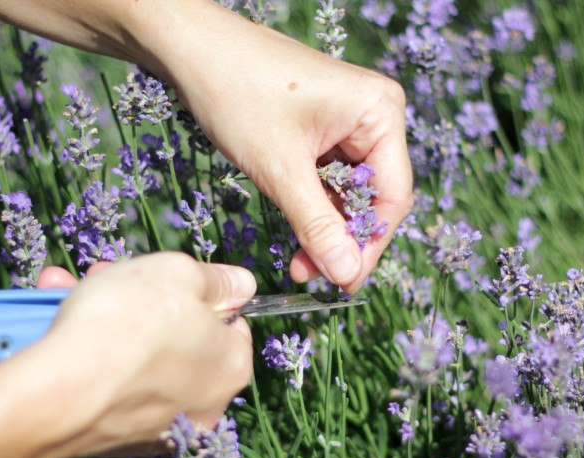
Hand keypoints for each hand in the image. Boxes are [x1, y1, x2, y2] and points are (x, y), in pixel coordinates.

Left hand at [0, 0, 412, 291]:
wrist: (191, 49)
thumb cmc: (237, 92)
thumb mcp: (280, 170)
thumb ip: (318, 225)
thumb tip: (347, 274)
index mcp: (380, 113)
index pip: (392, 197)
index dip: (370, 245)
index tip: (343, 283)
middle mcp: (375, 115)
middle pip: (375, 198)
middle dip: (345, 240)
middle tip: (314, 276)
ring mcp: (350, 121)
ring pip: (351, 194)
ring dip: (327, 230)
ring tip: (298, 263)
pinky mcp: (325, 129)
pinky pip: (331, 180)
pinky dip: (315, 209)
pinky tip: (298, 236)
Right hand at [25, 253, 255, 457]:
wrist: (58, 395)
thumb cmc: (126, 325)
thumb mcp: (177, 273)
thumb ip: (214, 279)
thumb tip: (241, 284)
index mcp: (232, 367)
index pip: (230, 324)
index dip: (196, 294)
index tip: (162, 280)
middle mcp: (206, 406)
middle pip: (178, 339)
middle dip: (141, 303)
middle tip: (105, 277)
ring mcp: (161, 429)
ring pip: (136, 360)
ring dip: (104, 321)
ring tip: (66, 290)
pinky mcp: (118, 442)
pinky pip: (110, 388)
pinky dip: (88, 358)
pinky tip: (55, 330)